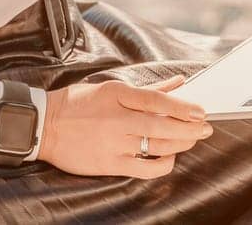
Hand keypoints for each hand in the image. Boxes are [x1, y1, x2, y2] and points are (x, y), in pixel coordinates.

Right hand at [36, 72, 215, 177]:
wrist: (45, 126)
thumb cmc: (78, 103)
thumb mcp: (111, 88)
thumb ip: (147, 89)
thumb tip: (177, 83)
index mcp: (118, 94)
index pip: (159, 100)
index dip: (184, 107)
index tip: (201, 111)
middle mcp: (118, 119)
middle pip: (163, 125)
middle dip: (190, 127)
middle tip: (206, 127)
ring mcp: (114, 143)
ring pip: (158, 146)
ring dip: (181, 144)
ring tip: (192, 139)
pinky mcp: (110, 164)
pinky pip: (145, 168)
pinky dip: (163, 164)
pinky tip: (170, 158)